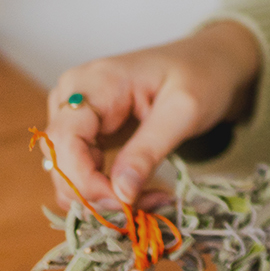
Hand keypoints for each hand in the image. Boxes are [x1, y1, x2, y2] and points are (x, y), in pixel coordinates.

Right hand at [43, 21, 260, 212]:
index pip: (65, 141)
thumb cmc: (200, 76)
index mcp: (92, 82)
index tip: (124, 205)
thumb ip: (149, 150)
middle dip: (96, 195)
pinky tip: (140, 193)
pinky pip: (81, 172)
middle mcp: (71, 97)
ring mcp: (75, 116)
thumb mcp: (183, 110)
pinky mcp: (86, 134)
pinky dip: (105, 191)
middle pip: (60, 161)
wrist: (209, 63)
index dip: (85, 181)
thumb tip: (120, 195)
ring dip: (102, 197)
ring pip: (66, 173)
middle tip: (146, 207)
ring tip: (151, 199)